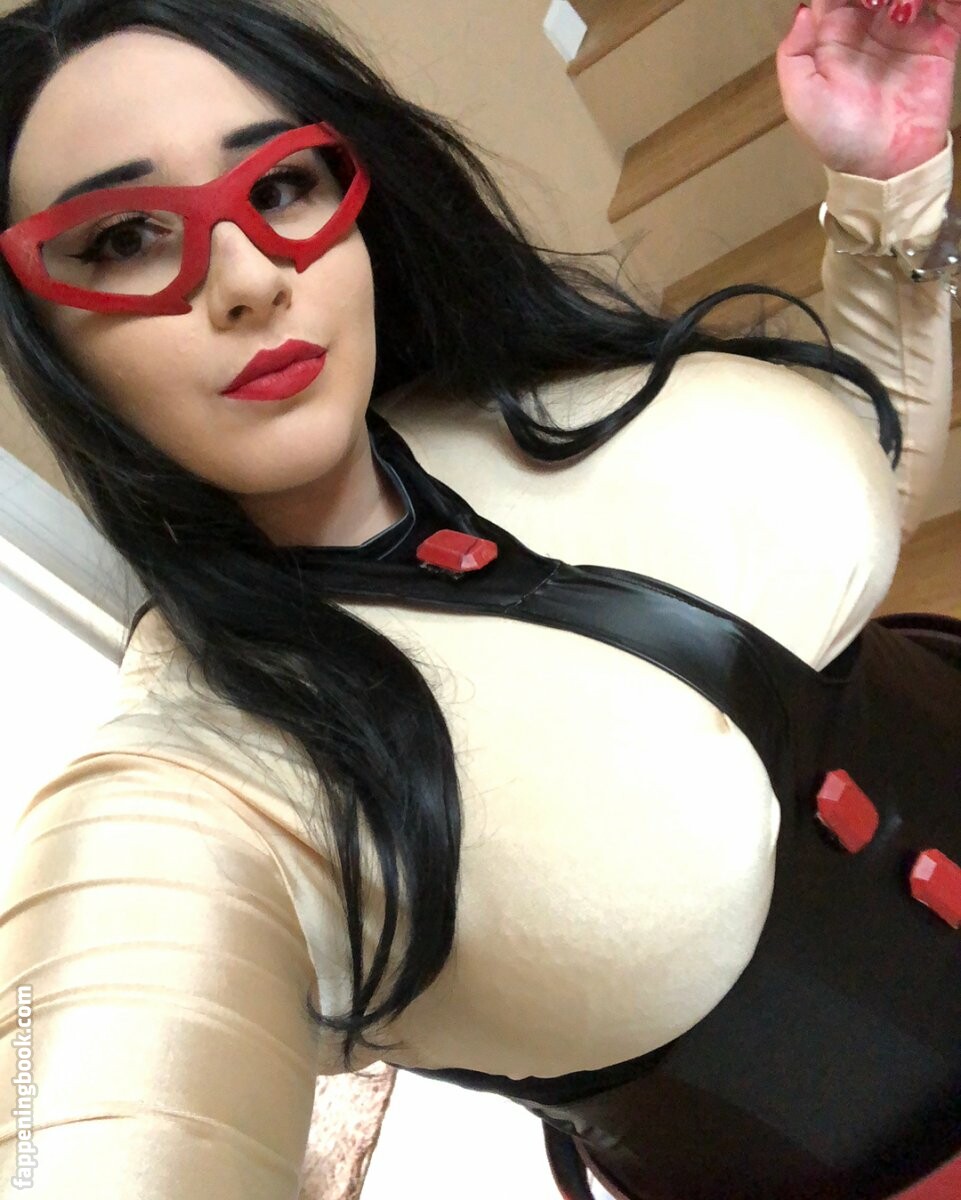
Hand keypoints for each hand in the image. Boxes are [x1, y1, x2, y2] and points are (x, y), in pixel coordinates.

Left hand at [776, 0, 959, 178]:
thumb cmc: (839, 138)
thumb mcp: (801, 101)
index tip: (856, 2)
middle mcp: (871, 24)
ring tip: (902, 9)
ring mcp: (907, 29)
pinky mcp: (940, 39)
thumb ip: (793, 55)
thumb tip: (804, 11)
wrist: (886, 165)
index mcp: (836, 33)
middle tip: (878, 3)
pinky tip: (931, 3)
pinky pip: (951, 2)